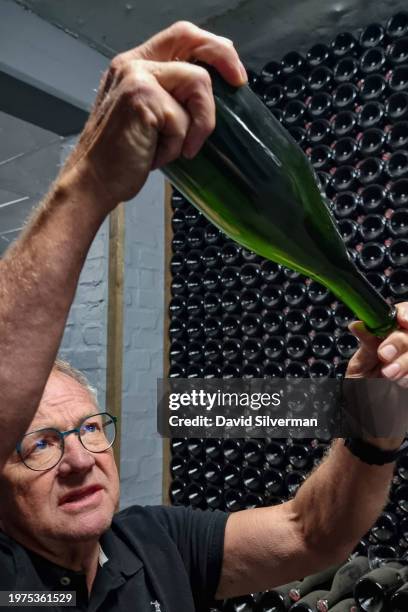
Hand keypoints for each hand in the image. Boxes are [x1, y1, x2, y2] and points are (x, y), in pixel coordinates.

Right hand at [61, 21, 246, 209]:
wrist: (92, 182)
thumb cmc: (120, 158)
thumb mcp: (148, 119)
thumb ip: (171, 98)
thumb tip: (213, 93)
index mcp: (134, 67)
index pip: (180, 36)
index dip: (212, 47)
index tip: (233, 71)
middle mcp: (132, 65)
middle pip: (191, 40)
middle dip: (223, 59)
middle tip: (238, 84)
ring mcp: (136, 78)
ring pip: (197, 83)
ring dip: (198, 123)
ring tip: (177, 148)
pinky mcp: (142, 99)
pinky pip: (183, 119)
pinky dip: (176, 144)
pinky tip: (156, 155)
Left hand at [345, 303, 407, 447]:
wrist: (370, 432)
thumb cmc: (361, 399)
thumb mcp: (359, 370)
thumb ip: (366, 347)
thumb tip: (358, 323)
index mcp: (387, 339)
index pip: (403, 314)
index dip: (406, 313)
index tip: (401, 320)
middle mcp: (404, 350)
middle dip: (400, 342)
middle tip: (384, 356)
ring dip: (406, 361)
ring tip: (389, 377)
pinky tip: (402, 386)